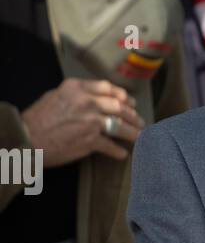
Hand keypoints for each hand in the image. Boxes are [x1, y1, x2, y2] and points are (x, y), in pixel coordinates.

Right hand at [21, 78, 143, 166]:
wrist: (28, 137)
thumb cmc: (38, 118)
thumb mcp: (56, 95)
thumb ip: (77, 94)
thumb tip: (94, 98)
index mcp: (77, 88)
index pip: (108, 88)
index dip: (122, 95)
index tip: (130, 102)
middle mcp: (87, 102)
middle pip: (119, 106)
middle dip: (132, 115)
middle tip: (139, 121)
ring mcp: (90, 121)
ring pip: (120, 126)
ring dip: (133, 132)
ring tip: (139, 137)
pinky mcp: (90, 141)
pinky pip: (111, 146)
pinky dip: (118, 151)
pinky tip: (123, 154)